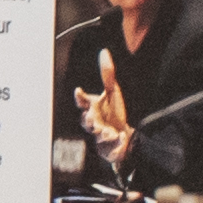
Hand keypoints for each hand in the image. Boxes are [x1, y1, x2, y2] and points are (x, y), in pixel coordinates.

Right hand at [77, 39, 134, 156]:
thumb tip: (104, 52)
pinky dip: (117, 145)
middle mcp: (93, 123)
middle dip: (87, 120)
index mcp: (93, 108)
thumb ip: (107, 74)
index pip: (83, 102)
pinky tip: (121, 139)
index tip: (79, 91)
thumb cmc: (112, 113)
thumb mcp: (112, 92)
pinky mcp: (109, 150)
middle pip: (86, 122)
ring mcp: (100, 138)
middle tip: (91, 118)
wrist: (123, 137)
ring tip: (109, 132)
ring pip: (98, 136)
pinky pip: (113, 149)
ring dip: (103, 133)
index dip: (80, 97)